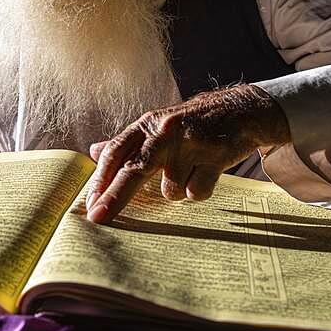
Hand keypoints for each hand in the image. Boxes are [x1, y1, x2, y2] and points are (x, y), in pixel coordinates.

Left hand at [85, 84, 290, 223]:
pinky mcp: (215, 155)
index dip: (100, 179)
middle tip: (98, 218)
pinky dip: (199, 189)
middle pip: (134, 168)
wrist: (240, 111)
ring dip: (177, 189)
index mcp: (147, 126)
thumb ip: (126, 144)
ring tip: (190, 170)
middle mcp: (165, 132)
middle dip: (114, 197)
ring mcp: (190, 143)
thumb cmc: (191, 125)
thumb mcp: (157, 128)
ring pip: (170, 189)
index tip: (89, 204)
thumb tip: (93, 151)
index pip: (115, 152)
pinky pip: (196, 192)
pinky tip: (206, 171)